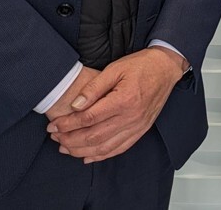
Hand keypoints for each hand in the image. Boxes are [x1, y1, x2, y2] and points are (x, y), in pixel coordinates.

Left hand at [46, 46, 186, 162]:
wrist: (166, 68)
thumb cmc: (141, 65)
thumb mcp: (115, 69)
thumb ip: (93, 88)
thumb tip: (75, 105)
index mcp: (124, 100)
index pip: (89, 118)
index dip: (68, 124)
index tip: (54, 125)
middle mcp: (131, 117)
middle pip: (94, 137)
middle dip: (70, 140)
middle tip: (55, 137)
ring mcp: (137, 127)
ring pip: (104, 147)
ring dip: (81, 151)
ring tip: (65, 147)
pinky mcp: (141, 130)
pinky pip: (119, 149)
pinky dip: (101, 156)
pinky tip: (87, 156)